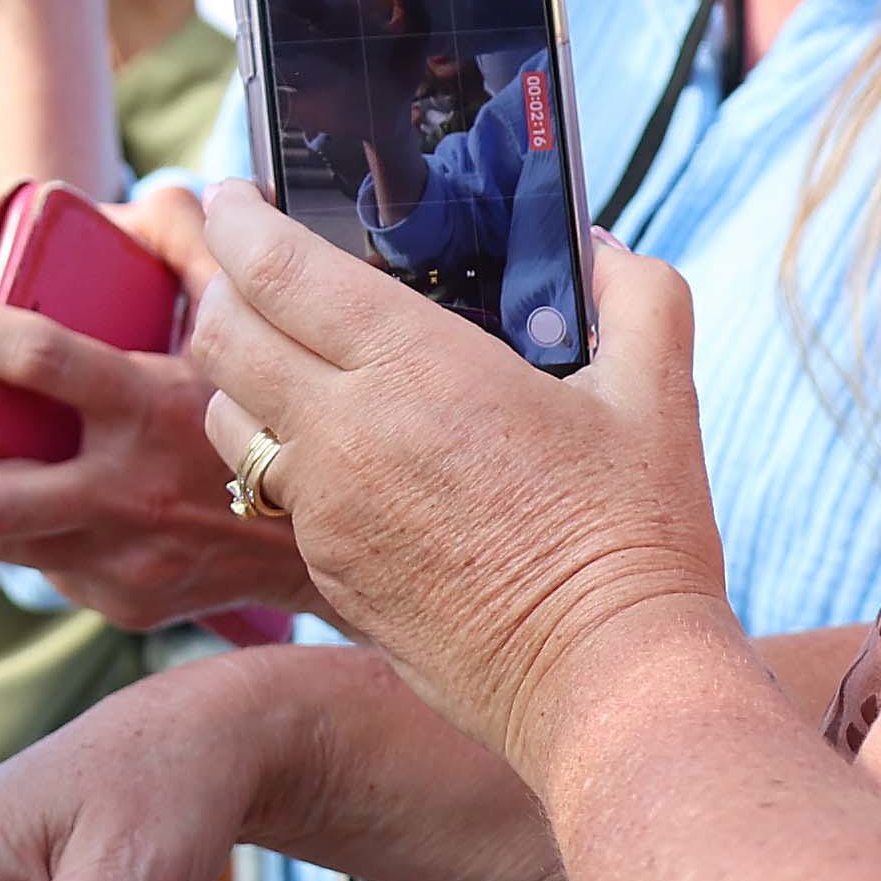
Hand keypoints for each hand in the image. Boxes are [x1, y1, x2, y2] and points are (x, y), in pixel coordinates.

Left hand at [0, 199, 307, 634]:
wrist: (346, 530)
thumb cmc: (287, 409)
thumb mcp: (249, 321)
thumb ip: (199, 246)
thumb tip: (156, 194)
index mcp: (149, 405)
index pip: (30, 357)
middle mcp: (129, 490)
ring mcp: (127, 557)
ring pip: (0, 542)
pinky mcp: (127, 601)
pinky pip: (51, 568)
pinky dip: (34, 535)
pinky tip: (50, 506)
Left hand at [184, 182, 726, 778]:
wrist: (604, 685)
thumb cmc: (633, 539)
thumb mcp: (658, 394)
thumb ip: (635, 295)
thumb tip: (598, 250)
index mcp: (415, 369)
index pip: (275, 267)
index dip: (236, 218)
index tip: (231, 194)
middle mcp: (346, 435)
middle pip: (222, 335)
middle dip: (223, 288)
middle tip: (252, 269)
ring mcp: (326, 511)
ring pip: (228, 418)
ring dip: (240, 376)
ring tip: (287, 359)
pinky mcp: (326, 573)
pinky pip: (274, 492)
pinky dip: (283, 455)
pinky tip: (343, 452)